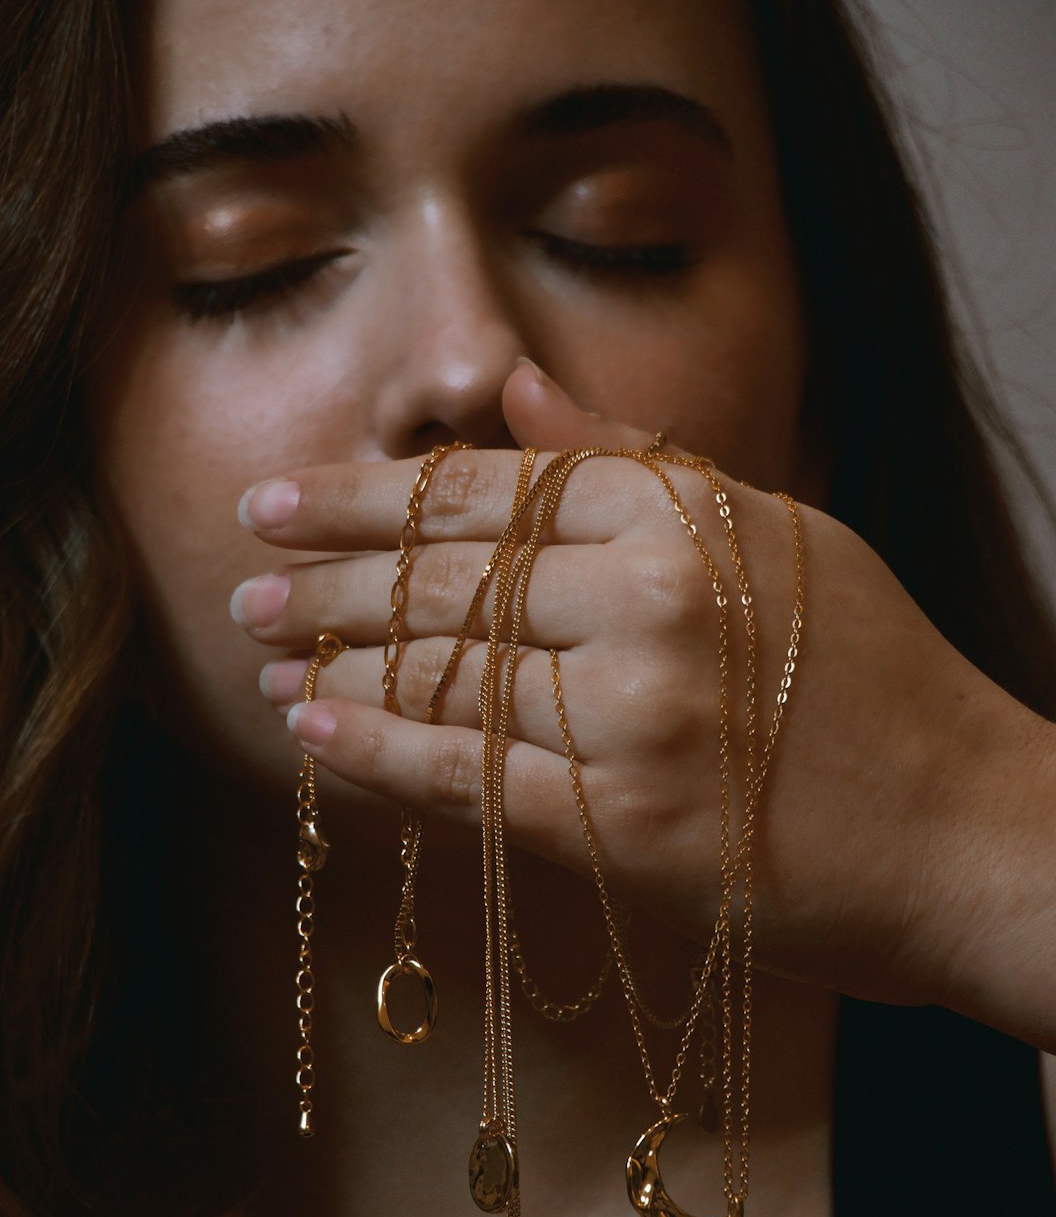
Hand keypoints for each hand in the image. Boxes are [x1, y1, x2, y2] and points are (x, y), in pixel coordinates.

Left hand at [233, 363, 1055, 1047]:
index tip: (280, 498)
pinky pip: (471, 780)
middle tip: (244, 575)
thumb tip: (508, 387)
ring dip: (338, 660)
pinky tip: (313, 732)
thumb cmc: (881, 681)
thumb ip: (634, 464)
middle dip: (327, 575)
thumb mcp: (779, 535)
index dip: (368, 494)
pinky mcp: (627, 828)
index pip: (489, 491)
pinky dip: (382, 752)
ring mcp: (637, 717)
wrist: (972, 830)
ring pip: (445, 673)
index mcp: (690, 516)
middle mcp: (652, 602)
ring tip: (263, 651)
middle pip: (448, 577)